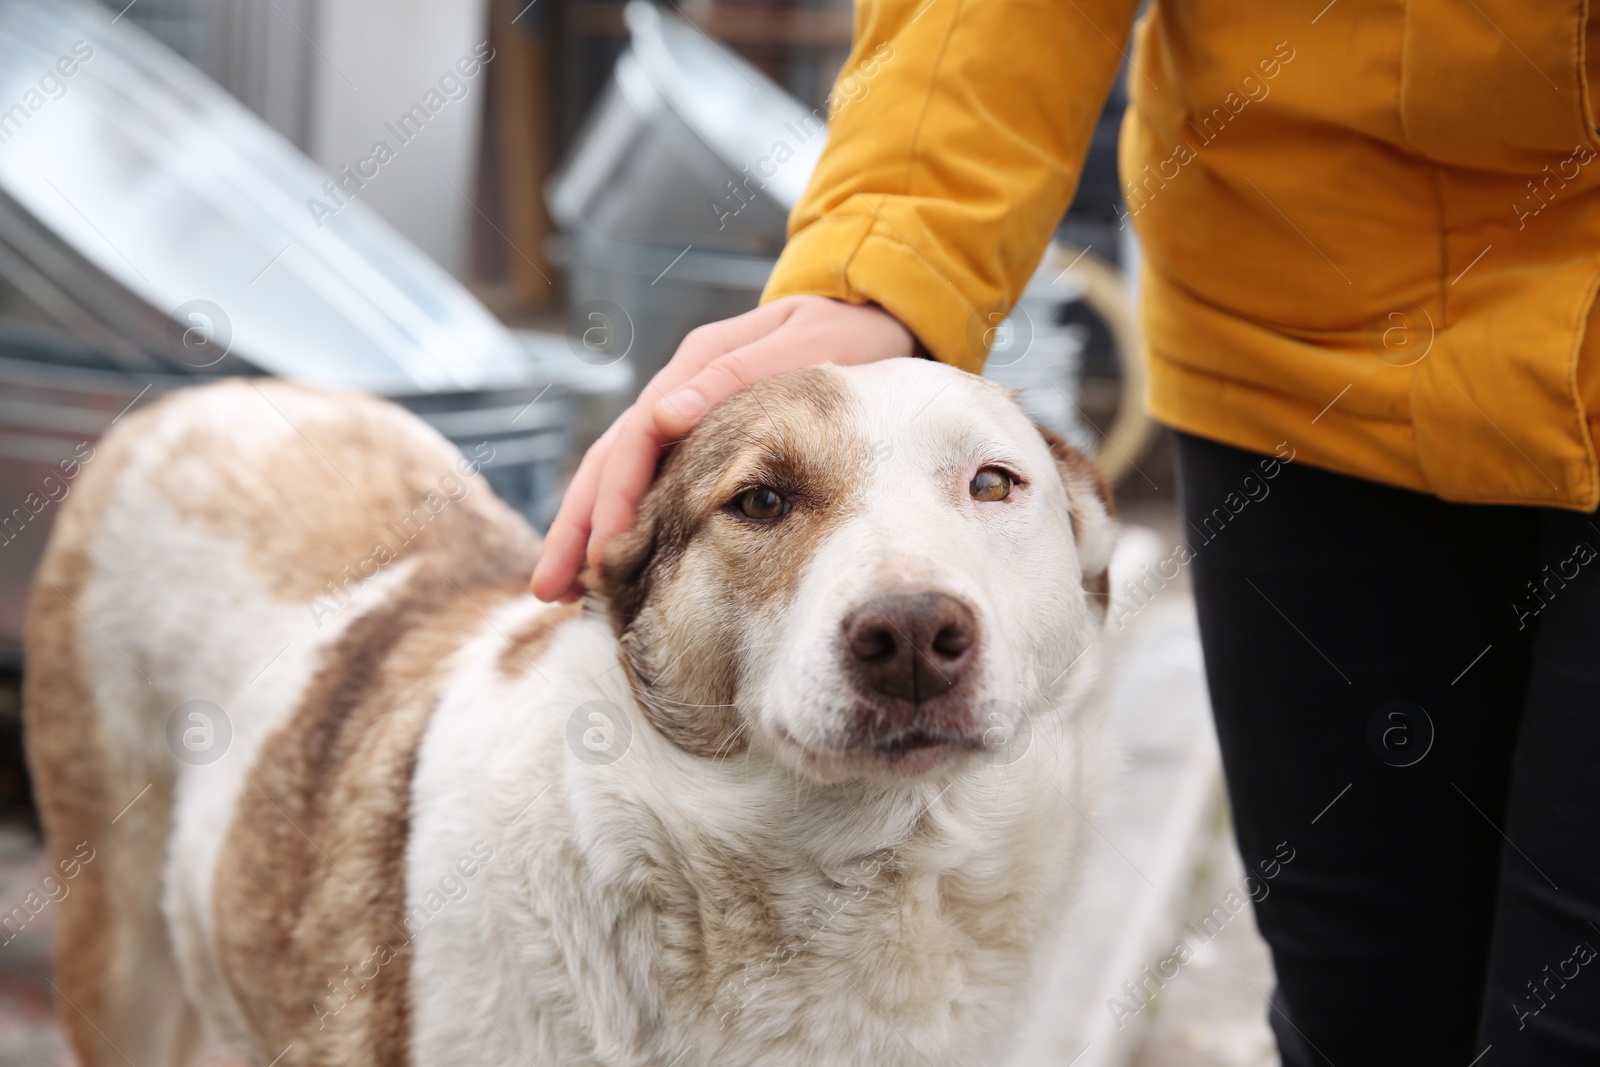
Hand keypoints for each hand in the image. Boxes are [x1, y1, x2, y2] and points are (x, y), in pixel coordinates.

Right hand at [531, 296, 913, 601]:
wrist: (871, 309)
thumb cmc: (846, 335)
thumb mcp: (804, 347)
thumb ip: (735, 376)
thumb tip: (666, 414)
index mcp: (699, 363)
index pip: (637, 437)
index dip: (615, 498)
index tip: (604, 553)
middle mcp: (680, 384)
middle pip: (612, 458)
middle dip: (578, 524)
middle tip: (550, 587)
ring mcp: (685, 405)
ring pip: (620, 469)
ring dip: (587, 525)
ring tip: (561, 586)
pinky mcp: (699, 425)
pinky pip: (649, 472)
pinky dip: (622, 513)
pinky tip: (610, 554)